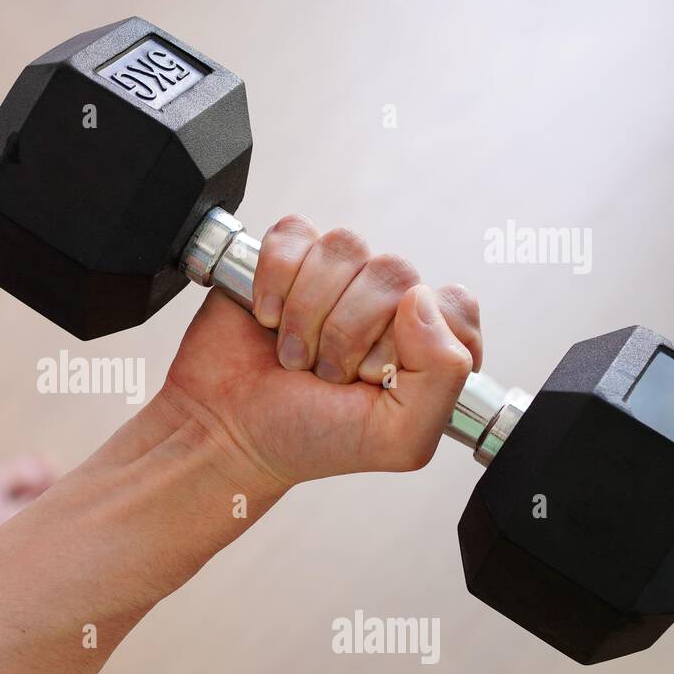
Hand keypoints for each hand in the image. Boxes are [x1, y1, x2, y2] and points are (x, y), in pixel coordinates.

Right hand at [161, 217, 481, 491]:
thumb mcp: (397, 438)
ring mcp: (335, 281)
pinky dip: (274, 280)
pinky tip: (266, 317)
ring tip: (292, 353)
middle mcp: (385, 308)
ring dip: (307, 311)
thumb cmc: (304, 439)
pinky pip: (294, 234)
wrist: (222, 432)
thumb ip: (444, 375)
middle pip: (395, 272)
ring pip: (345, 248)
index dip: (410, 342)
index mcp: (425, 349)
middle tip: (323, 372)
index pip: (451, 306)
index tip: (373, 379)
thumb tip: (421, 298)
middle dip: (348, 332)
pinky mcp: (285, 261)